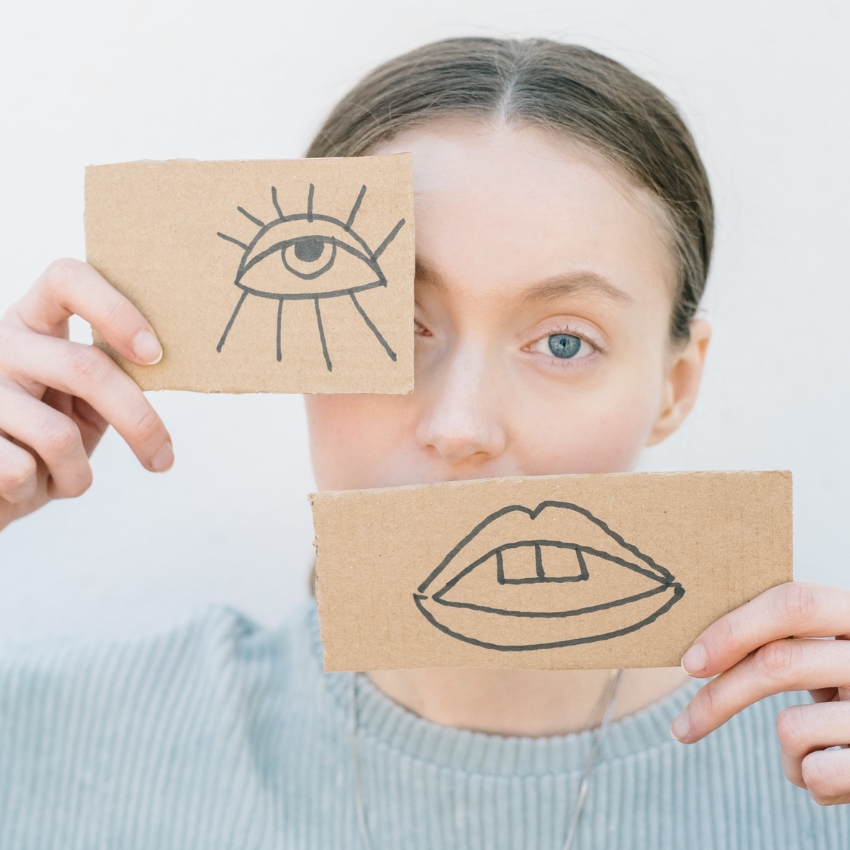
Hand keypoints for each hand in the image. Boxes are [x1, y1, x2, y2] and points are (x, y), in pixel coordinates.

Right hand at [0, 259, 172, 530]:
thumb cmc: (48, 431)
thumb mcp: (83, 396)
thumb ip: (114, 375)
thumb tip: (171, 368)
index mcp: (34, 321)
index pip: (67, 279)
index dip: (115, 310)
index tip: (154, 354)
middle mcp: (2, 343)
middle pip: (85, 368)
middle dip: (137, 421)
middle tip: (164, 458)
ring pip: (57, 434)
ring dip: (80, 473)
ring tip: (72, 478)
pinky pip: (22, 471)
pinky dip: (46, 489)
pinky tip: (33, 485)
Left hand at [672, 581, 849, 805]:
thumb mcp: (832, 648)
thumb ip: (787, 637)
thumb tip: (698, 648)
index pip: (793, 603)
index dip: (735, 629)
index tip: (691, 661)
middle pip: (778, 663)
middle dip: (717, 699)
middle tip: (681, 727)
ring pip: (792, 726)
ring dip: (787, 750)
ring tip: (813, 749)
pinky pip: (817, 773)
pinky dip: (809, 779)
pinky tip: (833, 772)